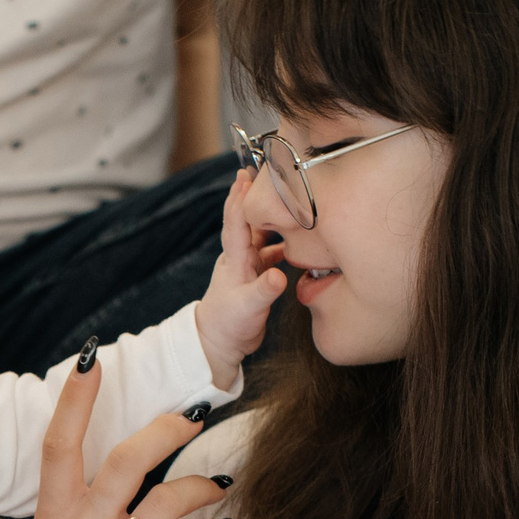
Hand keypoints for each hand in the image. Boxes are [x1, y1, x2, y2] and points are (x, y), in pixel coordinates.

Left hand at [191, 167, 287, 387]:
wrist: (219, 344)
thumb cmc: (228, 324)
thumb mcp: (248, 307)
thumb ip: (265, 291)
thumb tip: (279, 276)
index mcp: (236, 259)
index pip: (237, 221)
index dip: (241, 197)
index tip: (246, 173)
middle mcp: (242, 258)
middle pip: (250, 221)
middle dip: (258, 198)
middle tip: (270, 174)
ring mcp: (250, 266)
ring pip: (263, 236)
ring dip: (275, 220)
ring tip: (291, 202)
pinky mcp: (258, 277)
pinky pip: (273, 253)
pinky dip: (284, 245)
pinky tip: (300, 242)